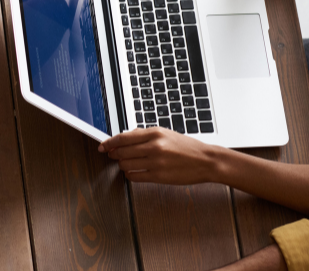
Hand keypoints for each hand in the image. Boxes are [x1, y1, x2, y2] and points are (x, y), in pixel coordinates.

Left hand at [98, 127, 222, 184]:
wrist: (205, 161)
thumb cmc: (187, 147)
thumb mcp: (166, 133)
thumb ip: (145, 134)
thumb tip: (125, 136)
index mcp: (155, 133)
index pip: (123, 137)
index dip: (109, 142)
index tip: (103, 146)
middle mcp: (154, 146)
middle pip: (121, 151)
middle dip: (113, 154)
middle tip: (111, 155)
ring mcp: (156, 162)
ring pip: (125, 164)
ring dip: (121, 164)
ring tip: (125, 163)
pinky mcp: (158, 176)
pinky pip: (134, 176)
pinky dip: (130, 174)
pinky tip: (133, 171)